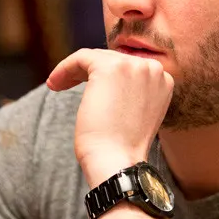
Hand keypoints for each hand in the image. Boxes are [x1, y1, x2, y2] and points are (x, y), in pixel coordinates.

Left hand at [46, 48, 173, 185]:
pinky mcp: (109, 68)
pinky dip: (65, 68)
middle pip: (112, 59)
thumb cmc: (122, 147)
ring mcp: (133, 66)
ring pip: (96, 58)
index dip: (105, 77)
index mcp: (164, 80)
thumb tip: (108, 82)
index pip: (129, 67)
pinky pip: (81, 58)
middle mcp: (154, 69)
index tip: (87, 90)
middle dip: (88, 72)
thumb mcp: (136, 113)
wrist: (117, 161)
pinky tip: (54, 83)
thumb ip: (131, 92)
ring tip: (58, 86)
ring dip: (74, 70)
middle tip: (66, 85)